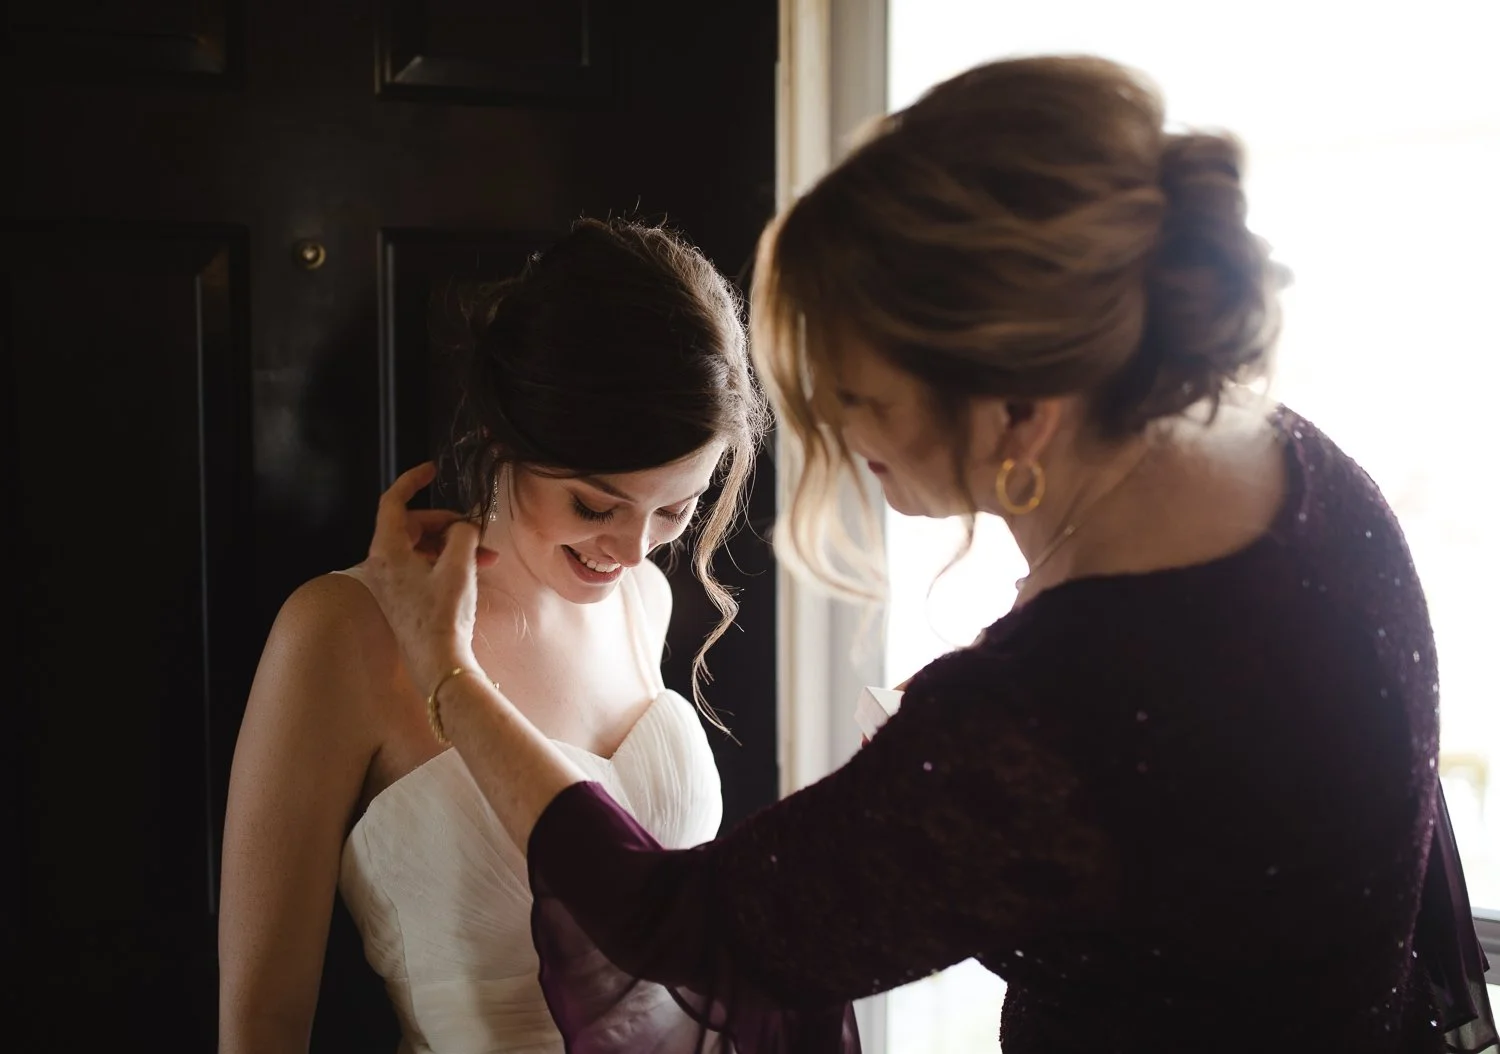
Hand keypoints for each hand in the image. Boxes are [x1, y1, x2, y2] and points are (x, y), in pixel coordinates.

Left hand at [362, 462, 496, 695]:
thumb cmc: (443, 617)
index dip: (412, 481)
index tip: (432, 471)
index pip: (393, 502)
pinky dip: (448, 561)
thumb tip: (464, 527)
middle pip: (412, 525)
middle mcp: (383, 564)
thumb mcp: (459, 566)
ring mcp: (393, 583)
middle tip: (474, 528)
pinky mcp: (404, 597)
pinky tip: (475, 569)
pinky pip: (424, 566)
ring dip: (453, 544)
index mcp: (387, 551)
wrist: (439, 663)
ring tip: (485, 554)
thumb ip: (463, 534)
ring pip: (422, 547)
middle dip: (446, 522)